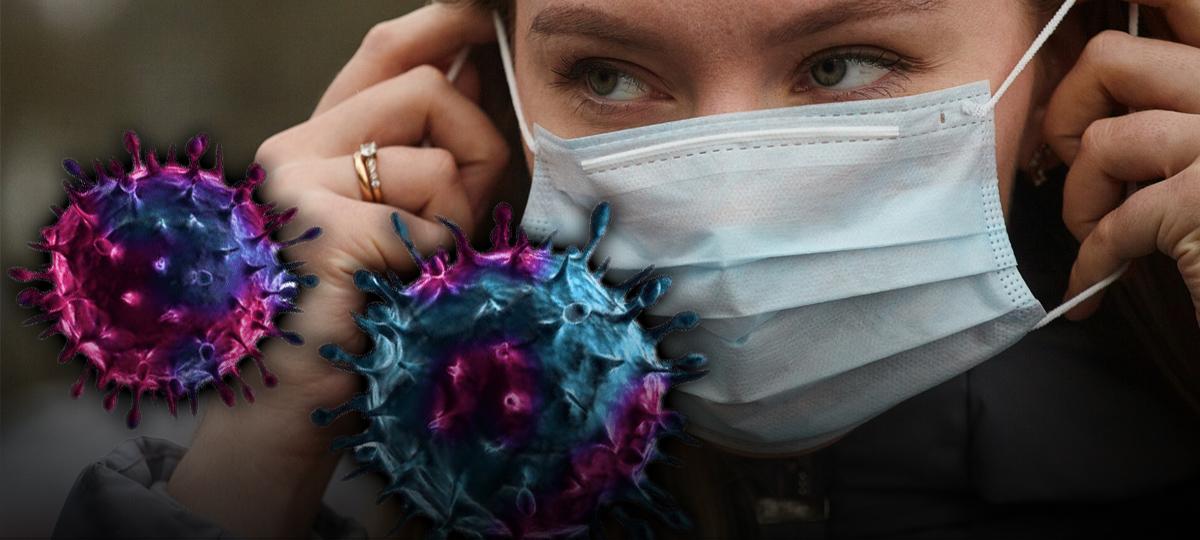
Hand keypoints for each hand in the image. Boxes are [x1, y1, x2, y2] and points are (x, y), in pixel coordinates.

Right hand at [254, 3, 507, 415]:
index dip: (443, 25)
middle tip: (465, 213)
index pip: (381, 55)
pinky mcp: (326, 232)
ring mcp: (302, 188)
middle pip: (426, 88)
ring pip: (440, 161)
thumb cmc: (352, 326)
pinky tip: (400, 300)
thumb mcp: (391, 229)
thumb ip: (426, 164)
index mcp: (308, 147)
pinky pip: (435, 227)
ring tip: (416, 273)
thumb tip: (481, 85)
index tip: (486, 14)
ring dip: (458, 222)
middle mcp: (293, 152)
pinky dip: (440, 268)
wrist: (282, 415)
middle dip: (478, 145)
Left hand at [1044, 0, 1199, 325]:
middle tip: (1073, 155)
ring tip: (1097, 232)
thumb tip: (1105, 87)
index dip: (1135, 5)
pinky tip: (1093, 288)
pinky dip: (1090, 260)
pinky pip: (1113, 222)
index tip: (1093, 46)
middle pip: (1112, 57)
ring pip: (1101, 138)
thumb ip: (1187, 114)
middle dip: (1068, 108)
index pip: (1185, 1)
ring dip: (1080, 197)